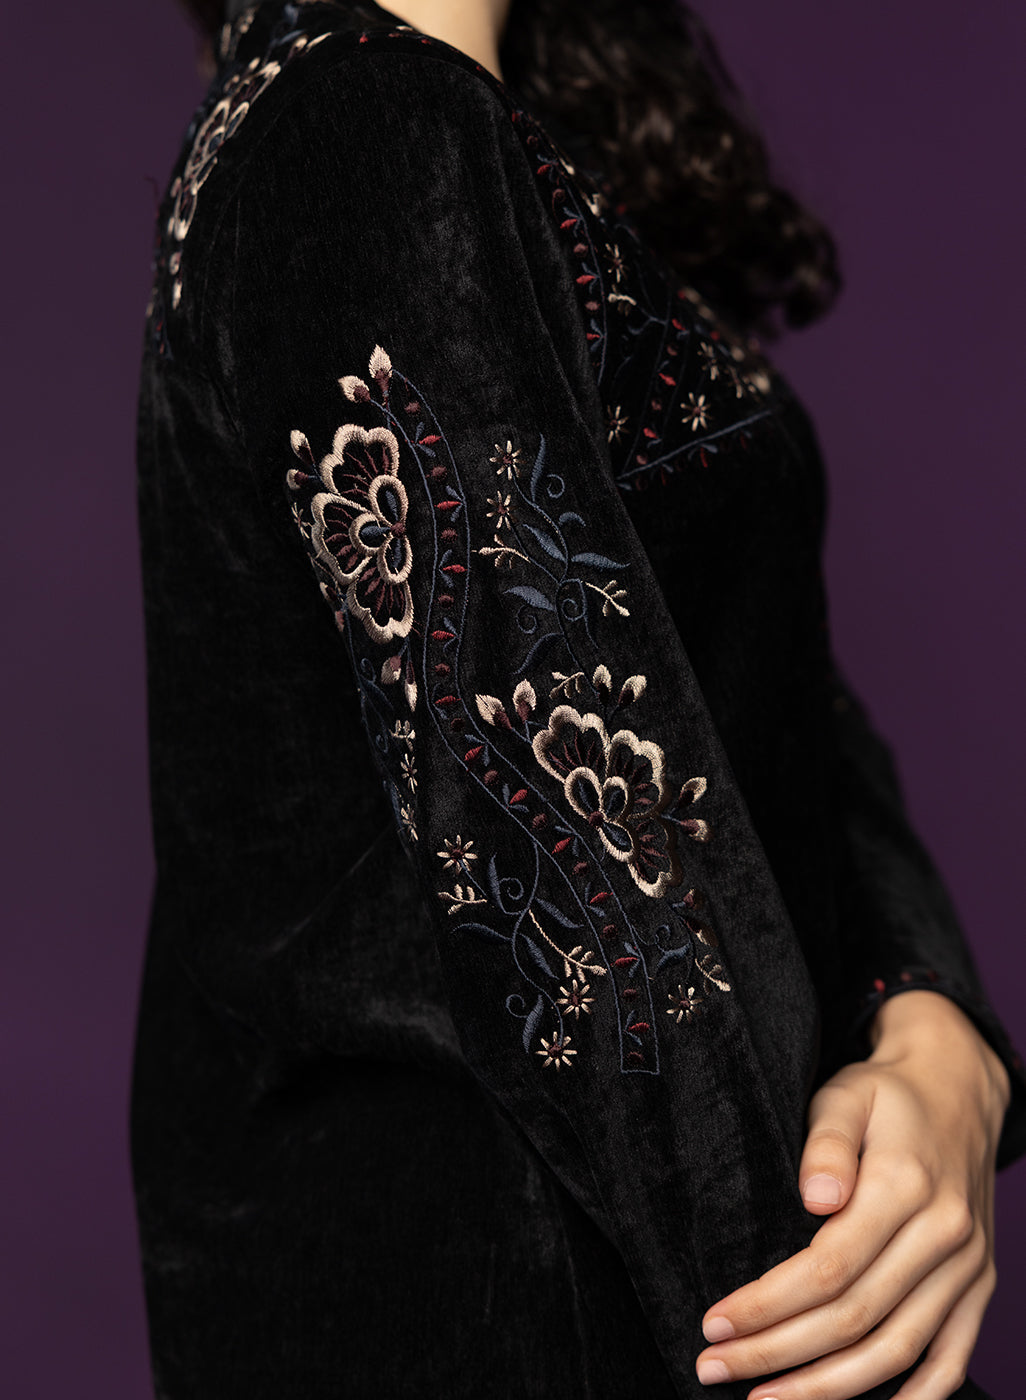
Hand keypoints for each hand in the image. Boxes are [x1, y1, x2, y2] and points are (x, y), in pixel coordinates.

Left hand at [695, 990, 1009, 1398]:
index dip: (768, 1306)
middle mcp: (944, 1236)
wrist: (957, 1092)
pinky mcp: (979, 1288)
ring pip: (896, 1352)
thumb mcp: (846, 1095)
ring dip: (828, 1389)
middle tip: (715, 1368)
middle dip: (778, 1354)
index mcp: (905, 1187)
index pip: (828, 1268)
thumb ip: (826, 1141)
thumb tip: (814, 1197)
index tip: (714, 1322)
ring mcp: (967, 1268)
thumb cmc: (885, 1096)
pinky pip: (950, 1361)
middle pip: (854, 1319)